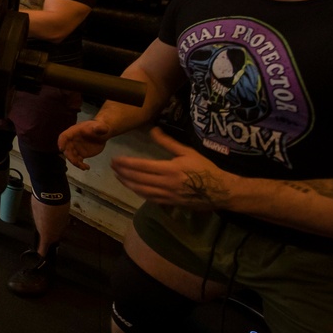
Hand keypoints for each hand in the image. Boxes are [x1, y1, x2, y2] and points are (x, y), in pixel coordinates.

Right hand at [58, 119, 111, 169]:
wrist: (102, 133)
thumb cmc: (98, 127)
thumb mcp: (100, 126)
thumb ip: (99, 128)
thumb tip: (100, 128)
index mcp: (74, 132)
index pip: (64, 136)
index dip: (61, 142)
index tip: (61, 149)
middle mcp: (72, 141)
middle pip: (66, 149)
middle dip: (69, 156)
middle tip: (76, 162)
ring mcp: (76, 148)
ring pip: (71, 157)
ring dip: (75, 163)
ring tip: (84, 167)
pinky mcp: (80, 154)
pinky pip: (78, 161)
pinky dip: (81, 165)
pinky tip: (87, 167)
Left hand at [110, 127, 230, 209]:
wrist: (219, 191)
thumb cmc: (204, 168)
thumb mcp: (187, 152)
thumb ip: (168, 142)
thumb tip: (153, 130)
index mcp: (169, 169)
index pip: (141, 166)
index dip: (126, 163)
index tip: (115, 159)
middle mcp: (165, 184)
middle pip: (137, 179)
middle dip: (122, 172)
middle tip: (112, 166)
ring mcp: (166, 195)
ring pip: (141, 190)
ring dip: (127, 183)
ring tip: (118, 176)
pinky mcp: (169, 203)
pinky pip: (149, 198)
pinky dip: (138, 192)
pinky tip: (132, 187)